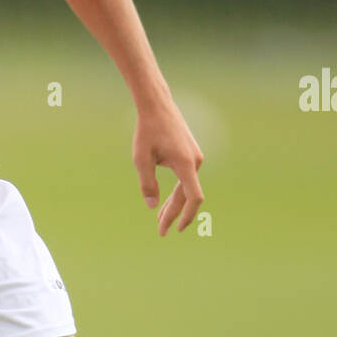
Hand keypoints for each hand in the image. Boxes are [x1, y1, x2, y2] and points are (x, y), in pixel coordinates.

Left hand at [133, 99, 203, 235]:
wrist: (157, 105)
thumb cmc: (147, 130)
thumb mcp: (141, 159)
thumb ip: (147, 184)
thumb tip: (153, 206)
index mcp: (186, 164)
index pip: (193, 197)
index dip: (186, 215)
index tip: (176, 228)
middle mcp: (195, 161)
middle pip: (188, 196)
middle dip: (174, 214)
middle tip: (162, 231)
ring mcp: (195, 157)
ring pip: (187, 187)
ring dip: (175, 204)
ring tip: (161, 218)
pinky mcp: (191, 153)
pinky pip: (186, 178)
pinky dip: (177, 191)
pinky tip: (167, 200)